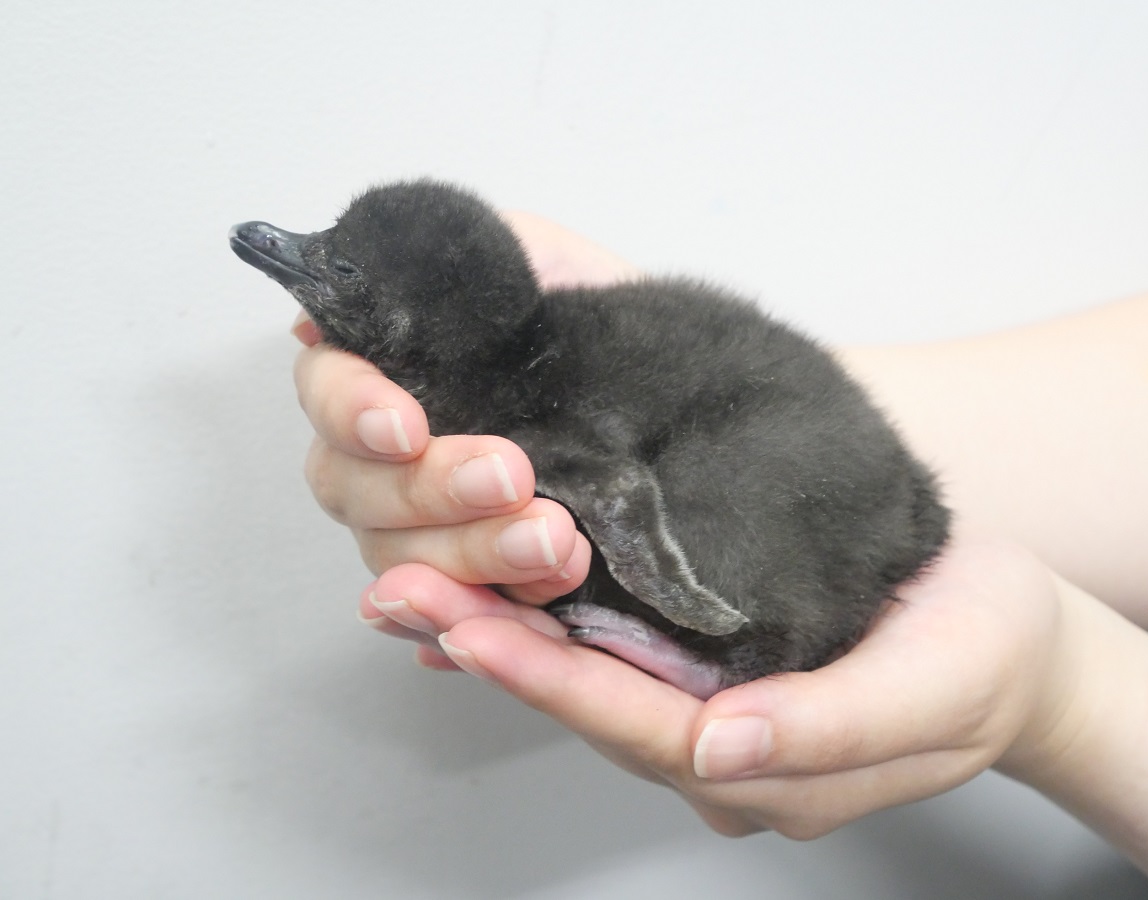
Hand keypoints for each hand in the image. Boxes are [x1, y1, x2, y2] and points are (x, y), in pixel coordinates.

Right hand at [292, 208, 640, 666]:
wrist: (675, 391)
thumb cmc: (599, 325)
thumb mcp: (541, 263)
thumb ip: (471, 260)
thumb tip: (385, 269)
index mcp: (386, 373)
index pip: (329, 391)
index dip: (354, 413)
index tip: (407, 426)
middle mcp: (385, 459)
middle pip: (359, 491)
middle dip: (434, 491)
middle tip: (514, 477)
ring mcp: (422, 532)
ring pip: (404, 564)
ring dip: (471, 561)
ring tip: (556, 546)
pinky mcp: (475, 587)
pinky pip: (451, 622)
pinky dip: (472, 627)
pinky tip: (502, 625)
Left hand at [364, 536, 1075, 836]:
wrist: (1009, 630)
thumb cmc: (987, 656)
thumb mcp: (936, 690)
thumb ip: (830, 730)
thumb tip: (723, 749)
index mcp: (769, 769)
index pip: (639, 729)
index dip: (551, 684)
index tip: (469, 632)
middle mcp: (720, 746)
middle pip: (588, 704)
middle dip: (490, 650)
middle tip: (402, 596)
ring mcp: (709, 706)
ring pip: (586, 674)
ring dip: (500, 627)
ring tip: (416, 581)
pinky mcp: (707, 658)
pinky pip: (610, 644)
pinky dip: (545, 612)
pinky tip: (490, 576)